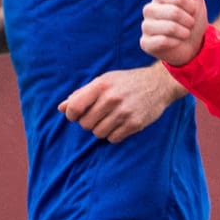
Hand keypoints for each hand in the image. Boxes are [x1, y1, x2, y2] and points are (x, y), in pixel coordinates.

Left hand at [60, 65, 184, 142]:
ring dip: (100, 129)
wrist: (158, 84)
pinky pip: (113, 139)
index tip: (76, 114)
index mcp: (101, 85)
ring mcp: (124, 113)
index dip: (71, 114)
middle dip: (87, 122)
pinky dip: (112, 135)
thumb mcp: (104, 81)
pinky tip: (118, 125)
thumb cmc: (126, 82)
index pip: (75, 107)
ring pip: (98, 133)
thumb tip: (61, 108)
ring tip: (108, 120)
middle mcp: (112, 99)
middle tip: (96, 116)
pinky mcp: (134, 124)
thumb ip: (82, 94)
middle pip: (85, 124)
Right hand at [140, 0, 208, 65]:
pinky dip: (175, 42)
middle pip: (173, 12)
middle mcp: (149, 9)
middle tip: (189, 25)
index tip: (193, 11)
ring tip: (184, 34)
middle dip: (188, 21)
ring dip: (183, 33)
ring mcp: (145, 26)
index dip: (191, 7)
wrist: (191, 46)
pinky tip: (176, 42)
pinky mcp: (145, 43)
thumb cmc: (191, 20)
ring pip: (168, 28)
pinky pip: (162, 41)